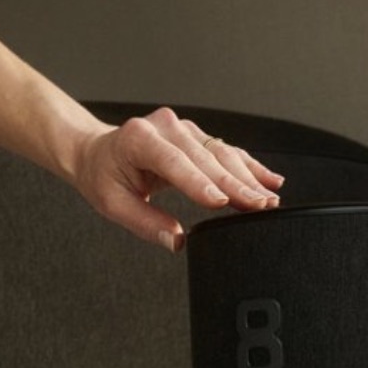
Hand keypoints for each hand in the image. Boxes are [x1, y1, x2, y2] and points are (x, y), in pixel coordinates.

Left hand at [73, 107, 283, 250]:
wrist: (98, 151)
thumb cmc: (102, 175)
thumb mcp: (112, 204)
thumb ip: (145, 223)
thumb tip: (177, 241)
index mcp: (139, 138)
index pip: (175, 161)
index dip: (200, 182)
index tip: (222, 202)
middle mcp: (165, 126)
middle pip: (206, 158)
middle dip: (235, 184)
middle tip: (260, 206)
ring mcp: (183, 128)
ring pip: (221, 153)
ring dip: (248, 177)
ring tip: (269, 199)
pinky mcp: (196, 135)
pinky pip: (225, 150)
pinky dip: (248, 166)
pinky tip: (269, 179)